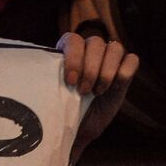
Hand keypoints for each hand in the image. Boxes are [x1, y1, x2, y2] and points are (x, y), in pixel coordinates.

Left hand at [58, 32, 138, 158]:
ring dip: (106, 71)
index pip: (73, 39)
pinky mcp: (124, 70)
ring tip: (97, 92)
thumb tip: (32, 99)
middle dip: (90, 69)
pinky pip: (132, 60)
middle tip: (83, 91)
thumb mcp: (55, 102)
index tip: (69, 81)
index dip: (73, 57)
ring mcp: (108, 59)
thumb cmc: (64, 112)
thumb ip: (50, 93)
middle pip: (95, 42)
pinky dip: (124, 72)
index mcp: (68, 51)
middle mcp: (89, 51)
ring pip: (115, 48)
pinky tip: (113, 88)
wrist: (82, 125)